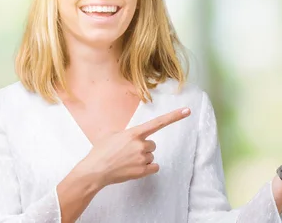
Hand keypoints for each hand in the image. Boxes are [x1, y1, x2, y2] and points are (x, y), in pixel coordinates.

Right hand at [75, 107, 191, 187]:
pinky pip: (154, 167)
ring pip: (151, 156)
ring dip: (142, 159)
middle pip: (153, 145)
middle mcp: (140, 144)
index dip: (174, 116)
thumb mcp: (112, 135)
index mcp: (134, 133)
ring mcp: (142, 158)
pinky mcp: (142, 171)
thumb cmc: (100, 152)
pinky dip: (147, 168)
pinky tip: (134, 168)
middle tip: (128, 153)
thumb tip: (133, 133)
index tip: (187, 111)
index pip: (158, 122)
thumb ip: (127, 132)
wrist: (94, 171)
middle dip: (143, 148)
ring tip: (127, 161)